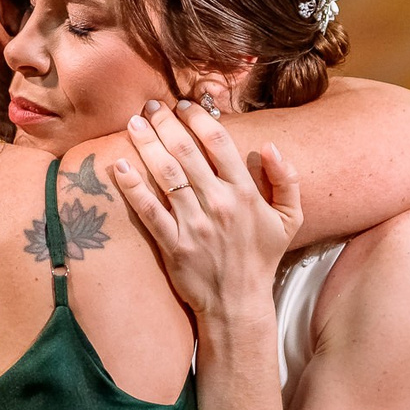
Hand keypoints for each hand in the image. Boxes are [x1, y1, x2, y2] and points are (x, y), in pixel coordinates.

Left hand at [110, 99, 300, 324]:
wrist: (239, 303)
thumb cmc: (261, 257)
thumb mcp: (289, 220)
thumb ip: (287, 181)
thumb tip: (271, 147)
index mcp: (245, 194)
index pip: (219, 144)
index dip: (199, 119)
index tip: (185, 106)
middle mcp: (219, 204)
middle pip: (186, 153)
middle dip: (166, 124)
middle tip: (152, 106)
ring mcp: (194, 225)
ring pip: (166, 175)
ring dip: (147, 144)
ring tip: (134, 123)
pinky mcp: (173, 244)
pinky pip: (149, 210)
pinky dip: (133, 187)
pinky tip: (119, 166)